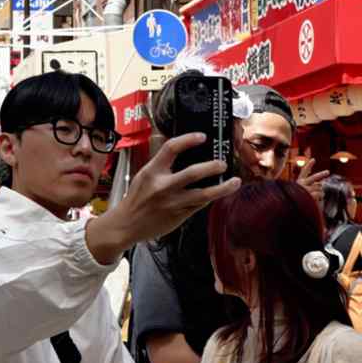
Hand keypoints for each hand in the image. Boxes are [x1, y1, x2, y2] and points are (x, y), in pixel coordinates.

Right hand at [86, 134, 239, 263]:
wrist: (127, 225)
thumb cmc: (136, 199)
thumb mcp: (144, 175)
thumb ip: (161, 165)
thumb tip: (182, 152)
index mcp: (152, 172)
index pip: (171, 148)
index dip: (188, 140)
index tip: (202, 137)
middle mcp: (163, 186)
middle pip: (193, 172)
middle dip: (212, 166)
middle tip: (222, 163)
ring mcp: (173, 202)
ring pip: (203, 194)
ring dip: (222, 187)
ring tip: (234, 181)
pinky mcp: (180, 215)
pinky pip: (200, 205)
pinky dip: (211, 198)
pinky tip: (219, 193)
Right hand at [296, 157, 328, 201]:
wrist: (291, 208)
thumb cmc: (297, 200)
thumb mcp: (301, 191)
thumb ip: (311, 186)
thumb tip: (321, 184)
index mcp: (299, 182)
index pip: (304, 171)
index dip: (309, 165)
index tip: (313, 159)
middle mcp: (302, 184)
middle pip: (314, 177)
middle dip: (321, 174)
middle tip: (328, 172)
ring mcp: (306, 189)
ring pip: (319, 187)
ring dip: (320, 192)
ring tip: (314, 197)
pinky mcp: (310, 195)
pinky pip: (320, 194)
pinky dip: (320, 197)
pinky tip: (315, 200)